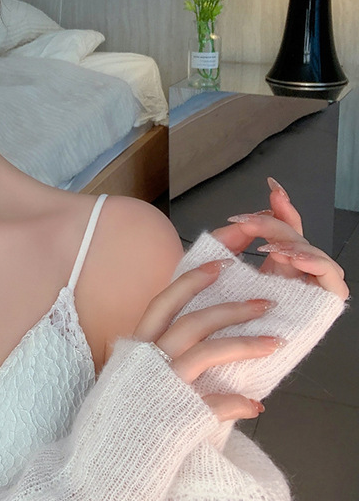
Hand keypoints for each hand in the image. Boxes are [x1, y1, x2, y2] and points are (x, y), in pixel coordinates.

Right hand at [133, 259, 281, 421]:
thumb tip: (184, 340)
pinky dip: (237, 402)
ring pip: (209, 353)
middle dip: (233, 309)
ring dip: (246, 345)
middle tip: (263, 303)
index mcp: (136, 344)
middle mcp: (150, 358)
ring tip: (274, 341)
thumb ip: (151, 352)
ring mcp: (164, 383)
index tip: (219, 266)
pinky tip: (255, 404)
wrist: (105, 452)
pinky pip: (215, 403)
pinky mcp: (178, 413)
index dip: (191, 282)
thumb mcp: (127, 371)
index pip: (165, 302)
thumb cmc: (118, 409)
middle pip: (195, 323)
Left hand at [213, 177, 348, 299]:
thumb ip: (229, 239)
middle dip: (277, 224)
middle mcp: (293, 279)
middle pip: (299, 240)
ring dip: (295, 244)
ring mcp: (306, 294)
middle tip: (248, 223)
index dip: (282, 208)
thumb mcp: (213, 265)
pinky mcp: (318, 311)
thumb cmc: (205, 309)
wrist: (203, 349)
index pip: (286, 230)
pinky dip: (314, 264)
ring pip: (318, 257)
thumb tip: (246, 219)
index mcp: (273, 267)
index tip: (271, 188)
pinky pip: (334, 285)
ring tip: (269, 246)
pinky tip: (289, 257)